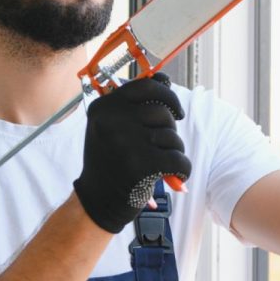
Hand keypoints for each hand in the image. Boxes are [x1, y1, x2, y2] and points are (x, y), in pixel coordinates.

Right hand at [73, 73, 191, 232]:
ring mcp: (125, 143)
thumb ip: (133, 105)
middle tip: (162, 145)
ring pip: (171, 136)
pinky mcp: (140, 166)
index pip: (146, 85)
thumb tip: (163, 78)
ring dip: (174, 151)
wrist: (96, 202)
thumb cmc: (111, 162)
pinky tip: (175, 177)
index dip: (168, 94)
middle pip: (162, 112)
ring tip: (161, 164)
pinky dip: (182, 170)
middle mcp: (111, 121)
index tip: (176, 111)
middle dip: (170, 129)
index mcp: (104, 107)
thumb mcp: (111, 127)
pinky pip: (179, 160)